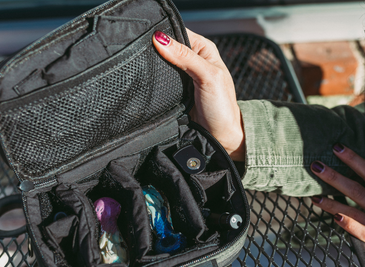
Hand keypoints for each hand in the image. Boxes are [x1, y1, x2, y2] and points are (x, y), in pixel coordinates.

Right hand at [152, 30, 244, 160]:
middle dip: (156, 50)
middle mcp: (193, 59)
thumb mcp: (208, 77)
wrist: (219, 137)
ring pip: (162, 63)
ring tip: (143, 67)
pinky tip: (148, 79)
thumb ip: (186, 57)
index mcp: (204, 49)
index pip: (179, 32)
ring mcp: (182, 75)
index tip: (148, 38)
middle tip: (143, 55)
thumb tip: (161, 39)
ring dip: (154, 67)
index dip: (164, 34)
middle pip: (168, 47)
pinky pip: (160, 80)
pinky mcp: (174, 90)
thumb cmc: (222, 108)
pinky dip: (154, 80)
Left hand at [310, 144, 364, 266]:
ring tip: (314, 196)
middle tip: (316, 165)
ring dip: (332, 201)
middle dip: (335, 176)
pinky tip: (333, 217)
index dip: (353, 158)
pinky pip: (361, 231)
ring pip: (354, 209)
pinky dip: (347, 223)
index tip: (337, 147)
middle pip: (357, 187)